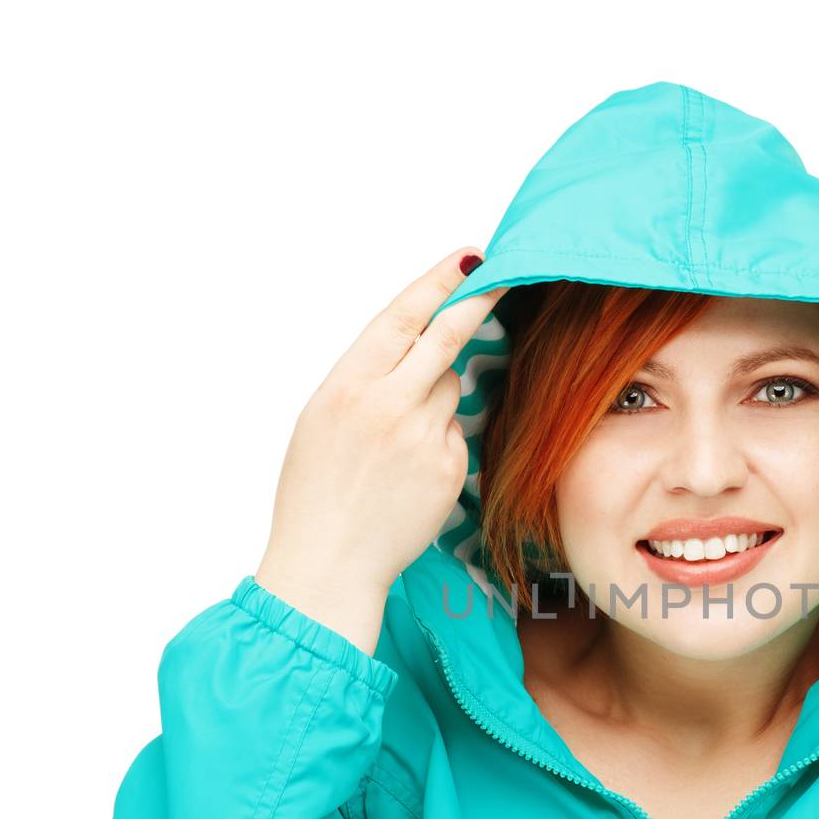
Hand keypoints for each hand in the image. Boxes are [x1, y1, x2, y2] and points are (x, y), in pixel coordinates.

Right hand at [254, 247, 508, 653]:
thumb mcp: (323, 418)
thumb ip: (367, 377)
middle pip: (448, 337)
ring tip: (394, 439)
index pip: (404, 317)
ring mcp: (424, 437)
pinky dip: (441, 439)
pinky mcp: (450, 468)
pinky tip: (410, 472)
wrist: (329, 561)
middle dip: (477, 302)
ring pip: (451, 388)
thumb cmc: (317, 489)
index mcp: (348, 385)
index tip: (469, 257)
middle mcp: (389, 405)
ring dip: (436, 394)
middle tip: (501, 276)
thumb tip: (411, 345)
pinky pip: (456, 432)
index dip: (439, 281)